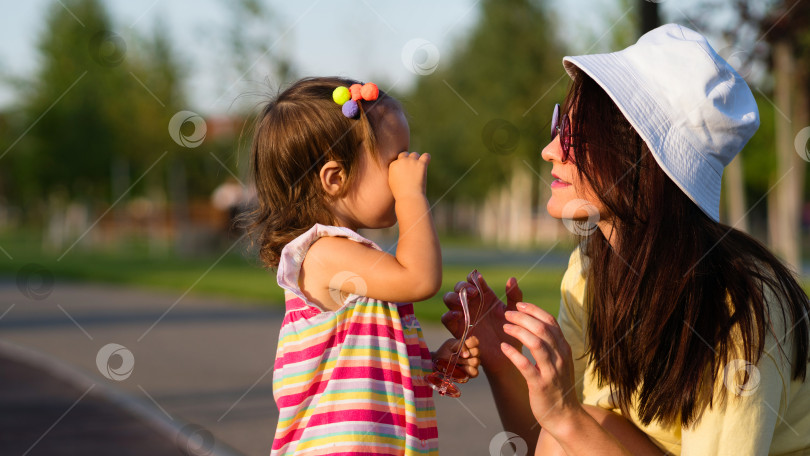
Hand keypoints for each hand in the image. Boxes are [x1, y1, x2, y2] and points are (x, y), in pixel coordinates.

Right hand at [388, 152, 429, 200]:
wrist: (409, 197)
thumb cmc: (400, 193)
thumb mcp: (392, 182)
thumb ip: (394, 173)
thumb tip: (399, 168)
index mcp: (393, 165)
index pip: (398, 160)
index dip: (402, 165)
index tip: (404, 172)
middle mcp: (402, 161)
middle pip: (405, 154)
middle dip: (408, 160)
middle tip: (411, 170)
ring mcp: (412, 161)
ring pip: (415, 154)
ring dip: (416, 160)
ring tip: (418, 169)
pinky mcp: (421, 164)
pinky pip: (426, 156)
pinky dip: (426, 158)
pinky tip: (426, 162)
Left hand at [432, 336, 480, 378]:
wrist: (438, 362)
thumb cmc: (445, 351)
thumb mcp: (449, 345)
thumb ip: (459, 345)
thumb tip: (467, 354)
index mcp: (468, 344)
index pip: (475, 341)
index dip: (471, 343)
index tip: (465, 345)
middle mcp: (472, 354)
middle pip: (477, 351)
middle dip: (468, 353)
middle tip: (458, 355)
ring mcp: (472, 364)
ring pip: (476, 362)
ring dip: (467, 362)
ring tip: (458, 363)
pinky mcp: (470, 373)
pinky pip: (475, 373)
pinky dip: (468, 371)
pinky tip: (461, 369)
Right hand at [441, 271, 523, 372]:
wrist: (506, 353)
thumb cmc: (512, 332)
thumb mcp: (514, 311)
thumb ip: (514, 295)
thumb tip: (512, 278)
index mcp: (484, 296)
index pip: (473, 280)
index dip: (473, 277)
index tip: (479, 280)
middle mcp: (472, 304)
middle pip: (459, 287)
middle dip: (462, 286)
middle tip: (473, 293)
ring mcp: (463, 316)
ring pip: (449, 299)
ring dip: (453, 296)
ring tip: (464, 302)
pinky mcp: (458, 329)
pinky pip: (446, 319)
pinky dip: (449, 314)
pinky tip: (459, 315)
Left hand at [500, 302, 580, 435]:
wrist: (564, 416)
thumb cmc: (557, 386)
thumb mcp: (558, 361)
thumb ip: (550, 344)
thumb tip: (535, 324)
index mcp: (564, 348)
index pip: (550, 322)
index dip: (533, 310)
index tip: (518, 304)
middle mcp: (560, 357)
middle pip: (542, 328)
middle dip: (523, 318)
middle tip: (506, 314)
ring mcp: (551, 371)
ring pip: (536, 343)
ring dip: (518, 331)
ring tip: (504, 327)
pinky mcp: (540, 385)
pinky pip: (526, 366)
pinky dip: (514, 354)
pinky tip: (503, 348)